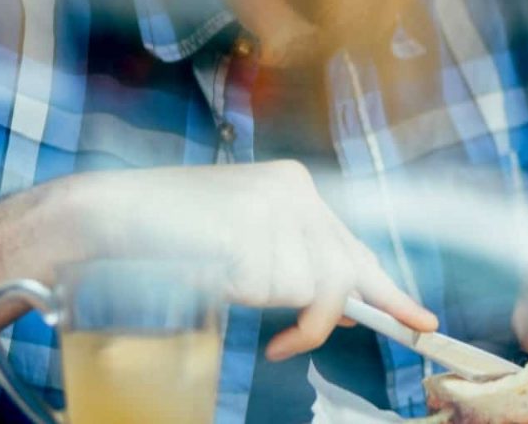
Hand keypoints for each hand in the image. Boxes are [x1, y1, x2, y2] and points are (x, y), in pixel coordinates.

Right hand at [61, 161, 436, 359]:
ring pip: (311, 288)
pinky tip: (220, 281)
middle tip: (287, 341)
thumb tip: (352, 305)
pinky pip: (278, 291)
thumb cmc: (167, 235)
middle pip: (344, 272)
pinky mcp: (253, 228)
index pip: (354, 246)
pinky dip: (251, 299)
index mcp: (293, 185)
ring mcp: (274, 207)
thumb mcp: (246, 241)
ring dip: (273, 307)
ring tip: (227, 287)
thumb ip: (296, 263)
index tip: (421, 320)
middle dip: (324, 317)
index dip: (388, 290)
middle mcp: (293, 190)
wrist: (107, 214)